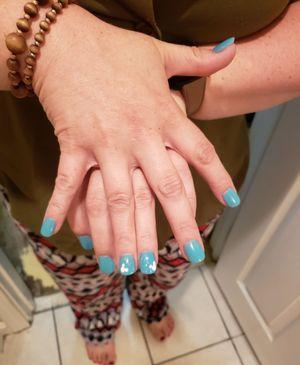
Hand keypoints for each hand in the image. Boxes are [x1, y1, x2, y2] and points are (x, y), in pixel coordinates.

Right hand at [37, 4, 237, 271]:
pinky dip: (61, 206)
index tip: (231, 202)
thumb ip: (198, 57)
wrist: (66, 40)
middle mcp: (138, 136)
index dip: (218, 177)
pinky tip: (56, 231)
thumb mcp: (161, 51)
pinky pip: (68, 182)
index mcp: (163, 115)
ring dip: (125, 235)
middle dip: (178, 225)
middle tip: (190, 255)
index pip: (199, 152)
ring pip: (118, 199)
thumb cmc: (115, 48)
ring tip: (133, 266)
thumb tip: (232, 50)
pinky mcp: (72, 145)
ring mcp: (104, 144)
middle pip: (164, 188)